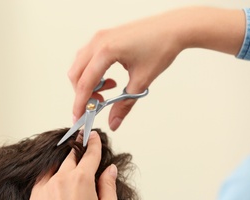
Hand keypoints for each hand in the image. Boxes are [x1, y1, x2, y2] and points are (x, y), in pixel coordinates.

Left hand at [28, 131, 119, 199]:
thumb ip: (109, 185)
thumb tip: (109, 169)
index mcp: (82, 179)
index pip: (90, 154)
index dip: (93, 143)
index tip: (92, 135)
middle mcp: (61, 179)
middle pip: (70, 157)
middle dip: (77, 151)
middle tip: (80, 147)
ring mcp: (45, 188)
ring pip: (54, 167)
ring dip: (62, 165)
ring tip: (67, 167)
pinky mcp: (34, 199)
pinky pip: (41, 180)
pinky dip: (48, 177)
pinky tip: (54, 182)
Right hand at [68, 7, 244, 130]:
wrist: (173, 28)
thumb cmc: (161, 47)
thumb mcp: (141, 81)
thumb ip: (124, 105)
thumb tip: (114, 122)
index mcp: (106, 51)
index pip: (85, 83)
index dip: (80, 103)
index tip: (79, 117)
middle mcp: (98, 42)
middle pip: (76, 74)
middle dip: (83, 93)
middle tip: (97, 105)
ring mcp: (100, 38)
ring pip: (80, 66)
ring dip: (88, 82)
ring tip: (107, 91)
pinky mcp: (104, 37)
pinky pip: (88, 58)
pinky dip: (92, 72)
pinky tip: (109, 79)